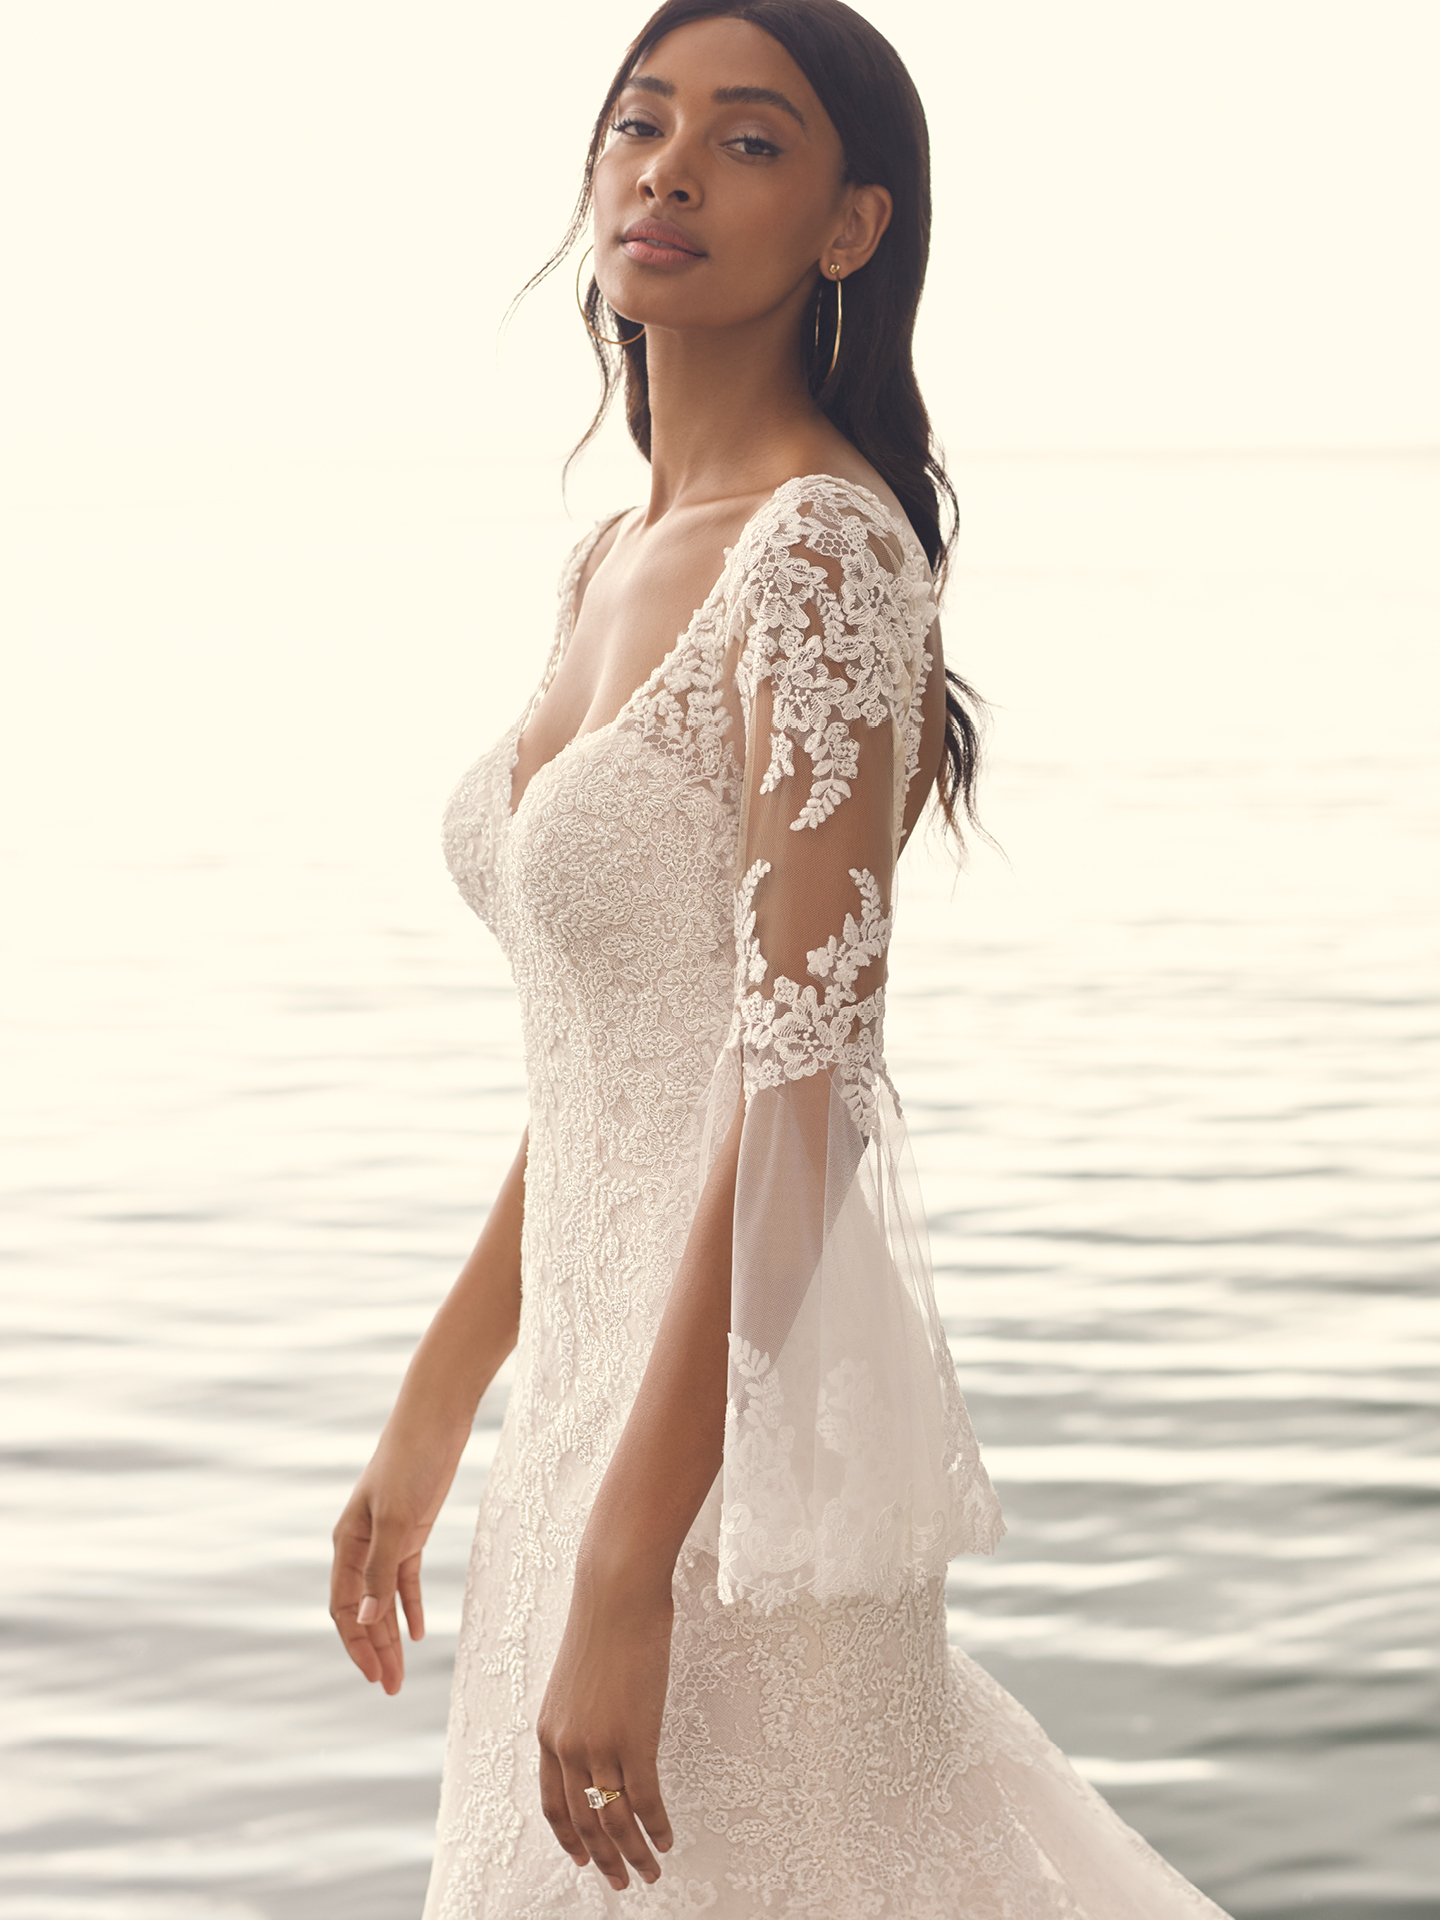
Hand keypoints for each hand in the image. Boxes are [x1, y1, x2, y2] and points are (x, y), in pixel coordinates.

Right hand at [330, 1427, 460, 1694]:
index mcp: (347, 1543)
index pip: (344, 1608)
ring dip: (392, 1634)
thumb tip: (369, 1620)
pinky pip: (405, 1578)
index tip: (374, 1677)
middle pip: (363, 1609)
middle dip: (374, 1650)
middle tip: (390, 1690)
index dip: (356, 1644)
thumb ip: (382, 1571)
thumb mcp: (397, 1519)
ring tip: (401, 1672)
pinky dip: (409, 1604)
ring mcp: (387, 1537)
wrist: (437, 1418)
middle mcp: (362, 1544)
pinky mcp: (412, 1528)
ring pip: (384, 1598)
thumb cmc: (412, 1461)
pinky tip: (420, 1630)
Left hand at [537, 1558, 675, 1891]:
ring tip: (651, 1872)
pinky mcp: (634, 1738)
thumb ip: (582, 1714)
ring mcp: (599, 1744)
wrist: (615, 1593)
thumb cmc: (603, 1623)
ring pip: (615, 1819)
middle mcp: (567, 1746)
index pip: (554, 1803)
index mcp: (549, 1731)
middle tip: (624, 1881)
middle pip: (585, 1821)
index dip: (569, 1837)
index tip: (584, 1860)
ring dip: (635, 1852)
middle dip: (605, 1858)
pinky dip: (657, 1827)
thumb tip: (600, 1736)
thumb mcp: (578, 1678)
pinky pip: (645, 1799)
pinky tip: (668, 1839)